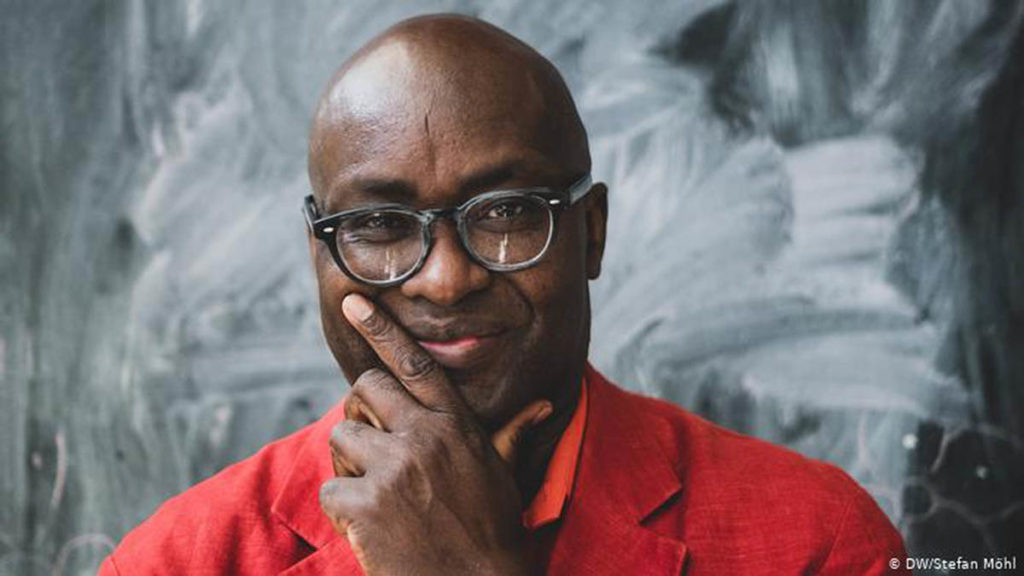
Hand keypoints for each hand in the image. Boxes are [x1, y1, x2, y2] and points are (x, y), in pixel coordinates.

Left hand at [319, 294, 551, 574]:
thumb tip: (544, 403)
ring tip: (377, 495)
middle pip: (365, 388)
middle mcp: (425, 437)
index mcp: (457, 427)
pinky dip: (343, 509)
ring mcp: (394, 468)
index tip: (353, 300)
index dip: (382, 328)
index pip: (416, 364)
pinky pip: (331, 487)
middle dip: (361, 411)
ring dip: (349, 464)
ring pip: (341, 435)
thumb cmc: (492, 532)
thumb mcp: (504, 476)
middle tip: (371, 446)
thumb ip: (513, 433)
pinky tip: (371, 528)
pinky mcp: (366, 503)